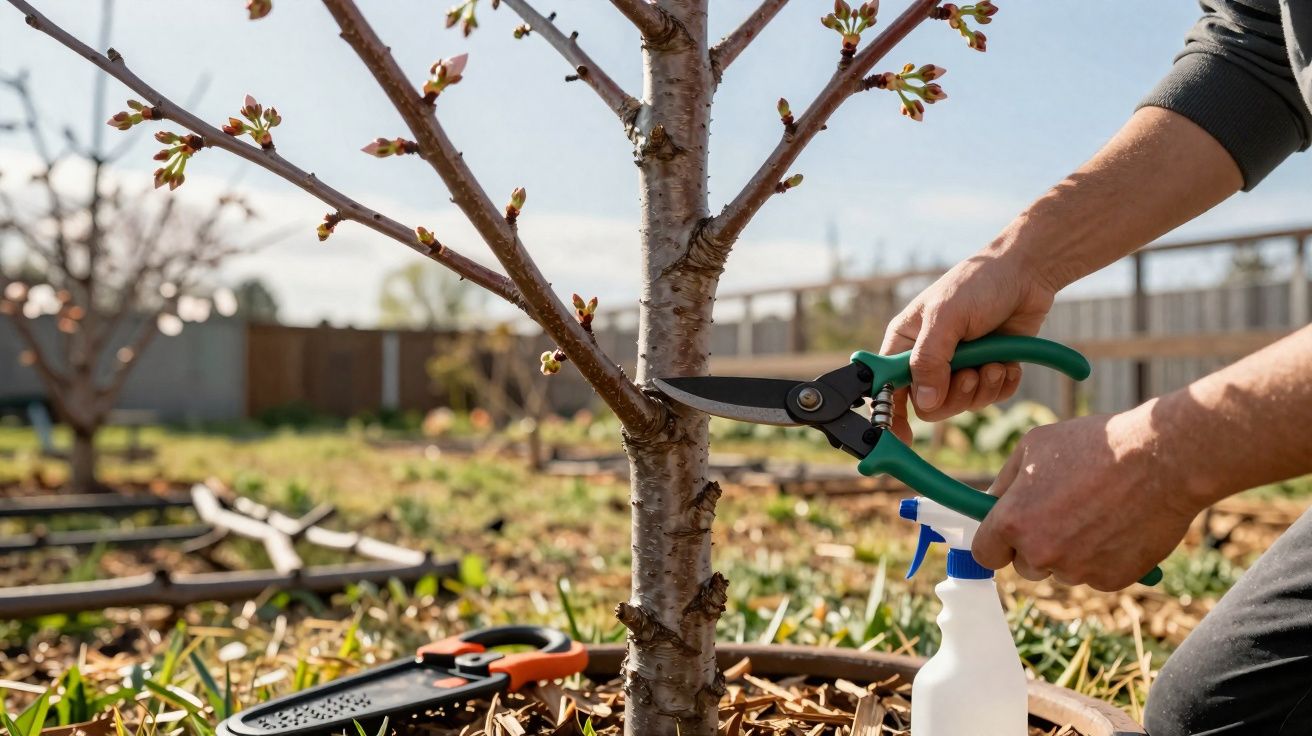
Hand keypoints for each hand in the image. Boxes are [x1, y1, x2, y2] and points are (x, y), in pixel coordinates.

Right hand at [880, 250, 1056, 440]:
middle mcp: (928, 358)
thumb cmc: (978, 284)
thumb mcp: (947, 317)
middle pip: (929, 405)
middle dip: (955, 394)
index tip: (902, 437)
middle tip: (971, 373)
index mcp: (905, 343)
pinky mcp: (987, 369)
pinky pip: (991, 398)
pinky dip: (1001, 384)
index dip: (890, 415)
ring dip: (982, 387)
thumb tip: (923, 400)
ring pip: (962, 404)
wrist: (1027, 274)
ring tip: (993, 362)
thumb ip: (930, 359)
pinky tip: (1007, 363)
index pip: (887, 388)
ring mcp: (959, 366)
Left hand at [970, 407, 1197, 590]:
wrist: (1162, 459)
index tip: (1006, 534)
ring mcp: (1077, 570)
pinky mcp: (1111, 580)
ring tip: (1098, 510)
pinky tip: (1119, 524)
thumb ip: (1006, 481)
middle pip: (1024, 566)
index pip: (984, 553)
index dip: (996, 542)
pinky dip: (1103, 557)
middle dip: (1036, 545)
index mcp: (1014, 521)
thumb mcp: (1035, 446)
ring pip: (1061, 570)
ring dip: (1071, 550)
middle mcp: (1040, 552)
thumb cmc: (1096, 445)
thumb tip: (990, 501)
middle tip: (1061, 513)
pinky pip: (1095, 574)